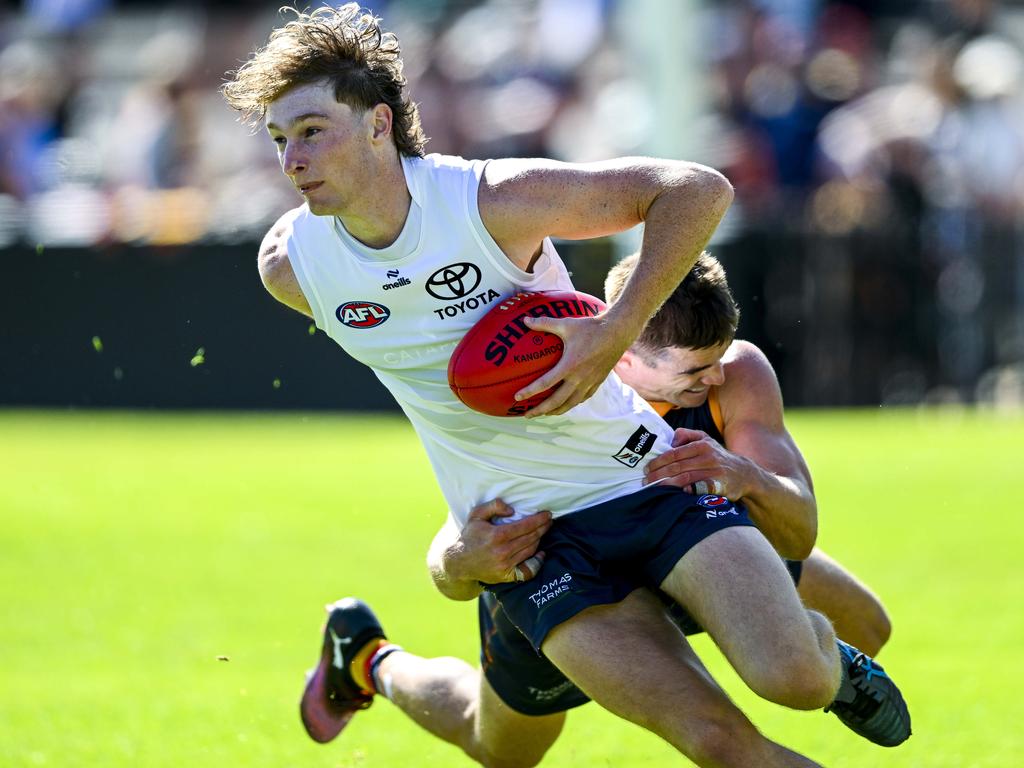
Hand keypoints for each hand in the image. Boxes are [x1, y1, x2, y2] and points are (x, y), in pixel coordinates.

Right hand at [444, 500, 551, 584]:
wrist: (459, 563)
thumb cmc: (470, 536)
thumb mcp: (476, 515)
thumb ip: (493, 506)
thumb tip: (512, 510)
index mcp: (497, 535)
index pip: (526, 526)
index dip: (539, 519)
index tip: (547, 514)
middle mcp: (503, 551)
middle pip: (531, 537)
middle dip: (543, 527)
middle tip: (549, 521)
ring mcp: (506, 565)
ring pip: (531, 550)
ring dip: (540, 539)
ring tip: (543, 531)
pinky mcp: (507, 575)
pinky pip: (528, 569)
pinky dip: (537, 561)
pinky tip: (541, 553)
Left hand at [514, 314, 630, 416]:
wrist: (618, 333)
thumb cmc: (591, 328)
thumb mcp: (566, 324)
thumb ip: (544, 323)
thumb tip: (524, 320)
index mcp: (569, 365)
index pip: (546, 383)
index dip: (530, 392)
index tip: (517, 397)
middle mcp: (579, 378)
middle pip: (556, 401)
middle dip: (540, 410)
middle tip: (527, 414)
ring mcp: (589, 382)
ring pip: (570, 404)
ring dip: (555, 411)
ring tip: (544, 414)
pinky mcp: (597, 383)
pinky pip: (582, 399)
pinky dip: (571, 404)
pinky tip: (565, 405)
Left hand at [643, 427, 749, 497]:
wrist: (745, 474)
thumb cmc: (718, 456)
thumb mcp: (705, 439)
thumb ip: (686, 435)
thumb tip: (670, 440)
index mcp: (701, 445)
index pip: (674, 453)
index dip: (658, 462)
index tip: (647, 468)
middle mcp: (708, 457)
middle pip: (677, 466)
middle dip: (659, 474)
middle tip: (646, 481)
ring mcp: (714, 472)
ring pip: (686, 479)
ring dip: (667, 484)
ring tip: (654, 488)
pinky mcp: (719, 486)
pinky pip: (700, 490)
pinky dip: (687, 492)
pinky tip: (675, 495)